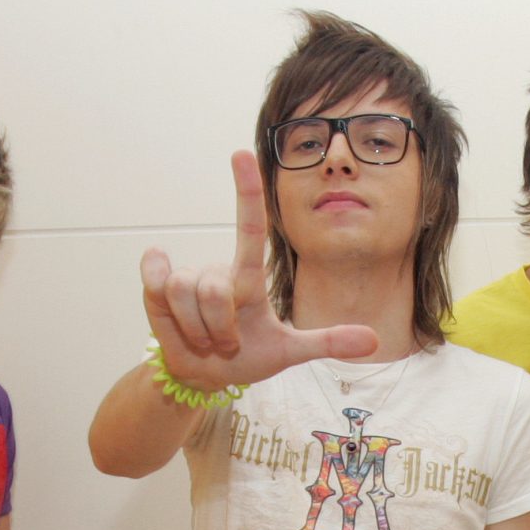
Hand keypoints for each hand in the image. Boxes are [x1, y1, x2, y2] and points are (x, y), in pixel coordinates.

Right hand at [142, 151, 378, 392]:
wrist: (204, 376)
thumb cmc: (248, 356)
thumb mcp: (289, 353)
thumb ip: (327, 342)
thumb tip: (374, 339)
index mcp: (248, 280)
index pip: (250, 228)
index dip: (247, 191)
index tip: (241, 154)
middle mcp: (218, 271)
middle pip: (217, 291)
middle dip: (221, 331)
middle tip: (226, 344)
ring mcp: (187, 276)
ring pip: (186, 294)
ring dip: (197, 331)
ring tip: (204, 340)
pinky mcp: (155, 285)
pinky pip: (156, 281)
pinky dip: (163, 305)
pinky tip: (170, 314)